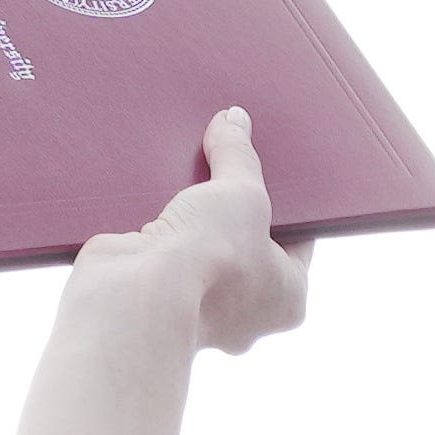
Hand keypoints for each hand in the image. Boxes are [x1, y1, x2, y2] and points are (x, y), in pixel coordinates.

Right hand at [71, 106, 312, 356]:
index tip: (272, 170)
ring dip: (193, 216)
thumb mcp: (240, 191)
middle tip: (228, 165)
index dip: (287, 201)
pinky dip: (158, 228)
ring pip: (202, 249)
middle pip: (246, 243)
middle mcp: (247, 314)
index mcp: (288, 298)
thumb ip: (239, 156)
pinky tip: (150, 192)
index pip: (298, 241)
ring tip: (187, 172)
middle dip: (233, 205)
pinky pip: (164, 255)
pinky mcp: (155, 298)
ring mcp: (198, 311)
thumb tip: (234, 120)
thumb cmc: (210, 259)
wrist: (136, 298)